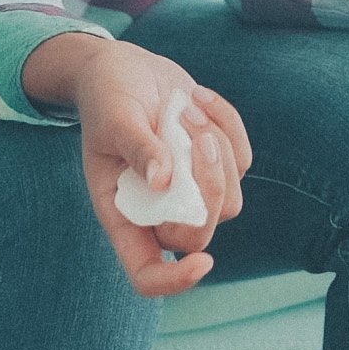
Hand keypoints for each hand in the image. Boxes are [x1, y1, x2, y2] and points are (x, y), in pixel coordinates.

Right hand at [27, 34, 249, 297]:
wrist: (123, 69)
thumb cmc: (107, 97)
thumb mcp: (114, 118)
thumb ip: (137, 147)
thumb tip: (162, 181)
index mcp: (122, 214)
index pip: (147, 274)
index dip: (174, 280)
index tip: (203, 262)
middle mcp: (158, 213)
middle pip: (200, 234)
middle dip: (208, 186)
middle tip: (194, 133)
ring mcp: (191, 193)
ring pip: (229, 200)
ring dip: (217, 149)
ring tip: (185, 106)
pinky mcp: (216, 166)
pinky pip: (241, 161)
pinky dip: (227, 125)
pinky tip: (199, 97)